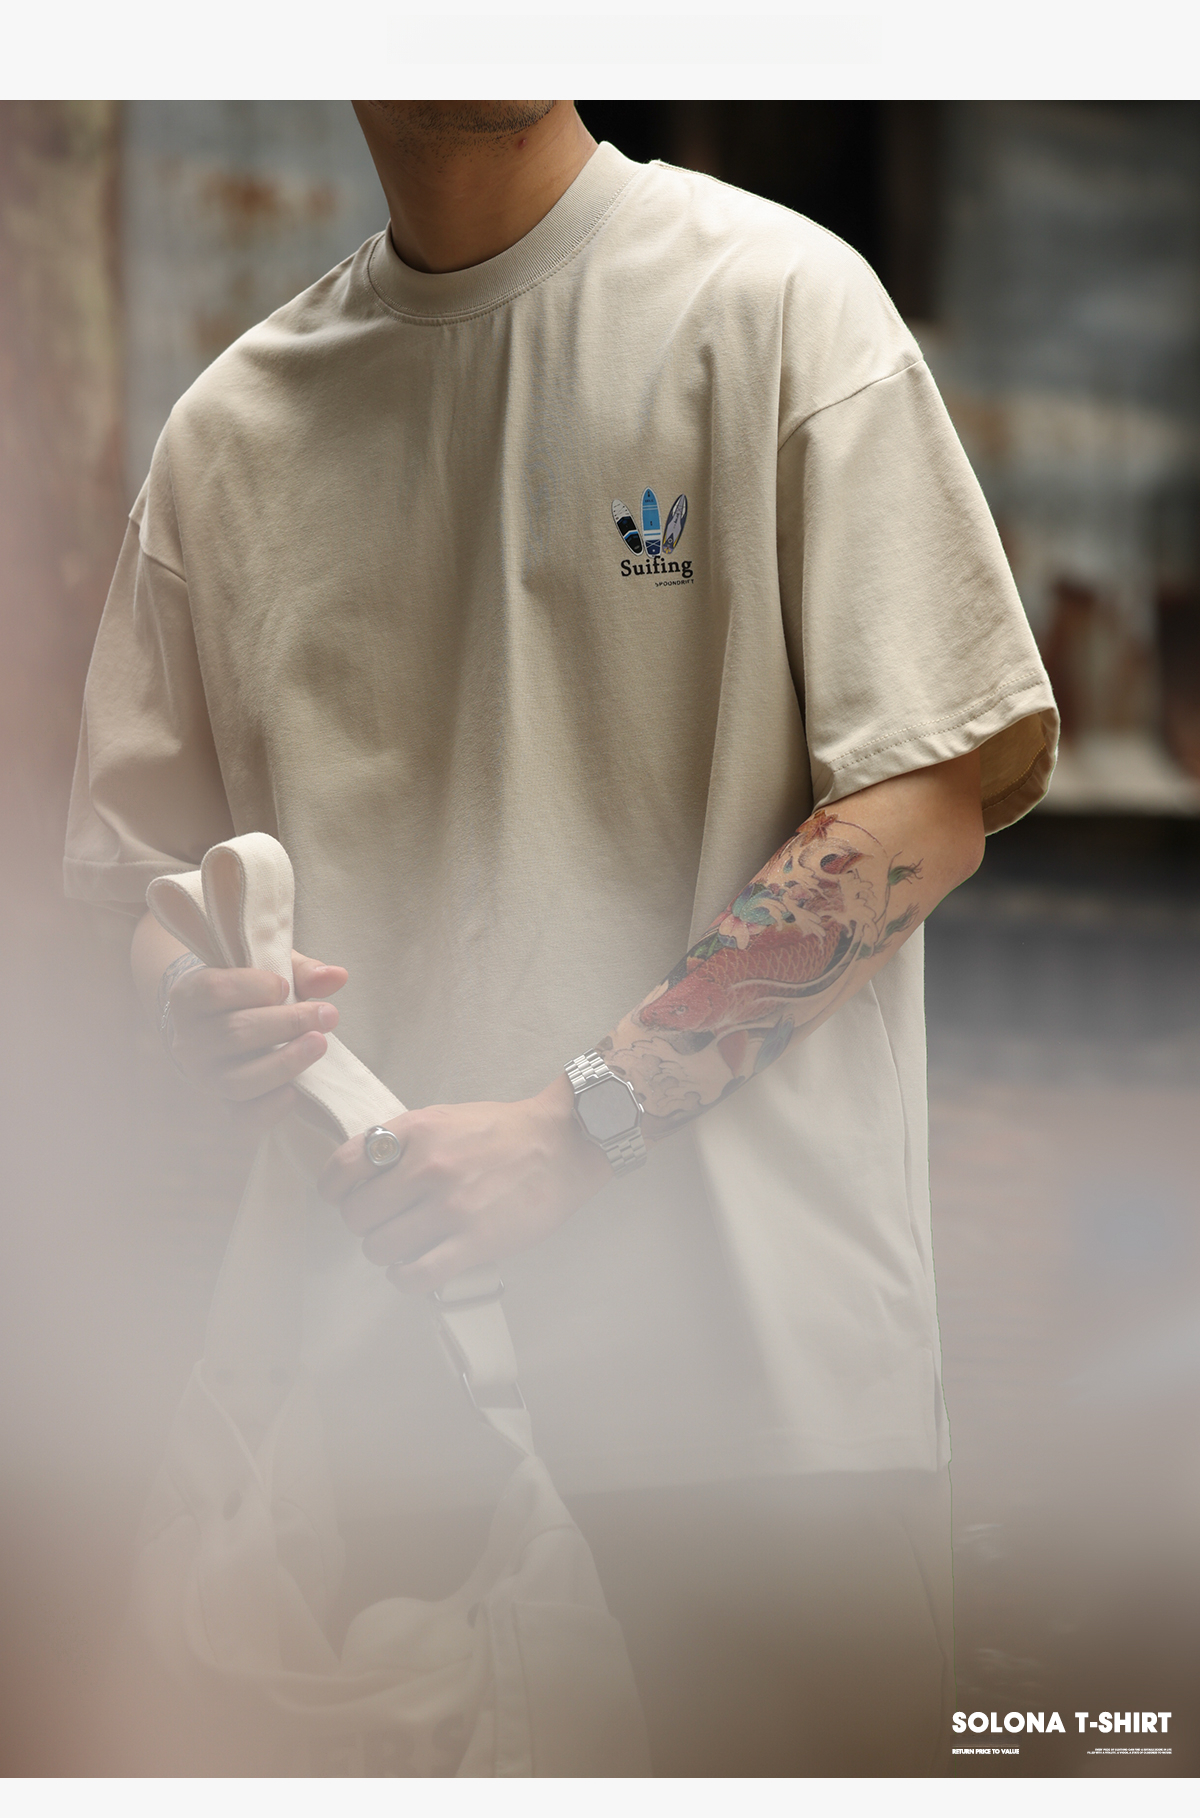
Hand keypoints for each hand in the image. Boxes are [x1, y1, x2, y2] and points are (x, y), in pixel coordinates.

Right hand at [165, 949, 347, 1135]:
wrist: (216, 1024)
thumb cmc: (247, 990)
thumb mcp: (269, 971)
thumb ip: (301, 971)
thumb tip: (337, 976)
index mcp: (189, 997)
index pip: (215, 990)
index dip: (256, 987)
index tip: (286, 987)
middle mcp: (188, 1041)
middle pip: (235, 1034)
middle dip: (288, 1023)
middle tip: (328, 1015)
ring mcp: (203, 1077)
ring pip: (238, 1080)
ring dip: (284, 1063)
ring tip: (319, 1045)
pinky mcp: (222, 1105)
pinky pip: (242, 1119)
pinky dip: (270, 1109)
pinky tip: (296, 1092)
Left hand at [318, 1072, 612, 1291]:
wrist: (563, 1143)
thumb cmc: (504, 1131)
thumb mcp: (443, 1117)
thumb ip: (402, 1141)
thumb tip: (361, 1172)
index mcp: (415, 1132)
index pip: (343, 1166)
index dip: (334, 1188)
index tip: (340, 1197)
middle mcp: (427, 1168)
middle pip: (357, 1215)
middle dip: (365, 1222)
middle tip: (385, 1221)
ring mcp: (451, 1208)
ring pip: (380, 1248)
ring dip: (385, 1252)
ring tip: (403, 1245)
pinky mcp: (475, 1242)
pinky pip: (416, 1275)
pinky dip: (405, 1278)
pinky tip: (414, 1268)